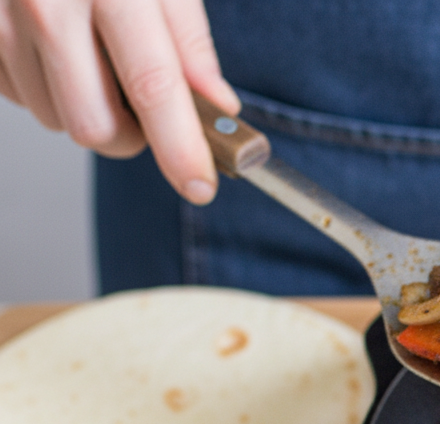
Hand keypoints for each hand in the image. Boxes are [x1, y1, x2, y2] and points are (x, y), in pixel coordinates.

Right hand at [0, 0, 237, 203]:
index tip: (201, 185)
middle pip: (93, 125)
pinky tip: (59, 48)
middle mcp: (43, 1)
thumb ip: (188, 39)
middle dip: (130, 138)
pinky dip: (46, 86)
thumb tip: (215, 105)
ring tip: (98, 59)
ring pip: (52, 115)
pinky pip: (17, 92)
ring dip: (86, 108)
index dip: (180, 147)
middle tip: (150, 119)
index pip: (153, 88)